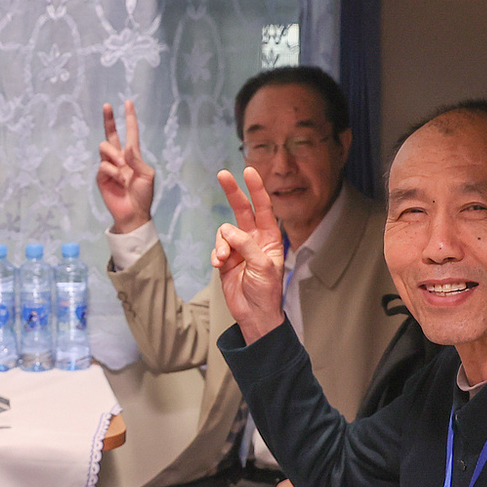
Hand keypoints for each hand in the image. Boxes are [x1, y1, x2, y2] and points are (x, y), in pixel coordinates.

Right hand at [97, 101, 156, 233]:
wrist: (133, 213)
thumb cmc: (143, 195)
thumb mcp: (147, 175)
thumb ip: (137, 159)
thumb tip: (126, 147)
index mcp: (133, 155)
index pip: (130, 133)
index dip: (129, 118)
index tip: (128, 102)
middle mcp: (120, 158)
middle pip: (111, 134)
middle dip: (109, 119)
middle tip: (107, 105)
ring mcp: (109, 166)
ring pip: (105, 147)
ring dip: (115, 156)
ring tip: (123, 170)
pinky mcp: (101, 176)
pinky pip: (104, 165)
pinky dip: (113, 172)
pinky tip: (119, 182)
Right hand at [212, 167, 285, 341]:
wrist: (254, 315)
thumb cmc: (266, 292)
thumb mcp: (263, 266)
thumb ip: (247, 245)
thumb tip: (228, 231)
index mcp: (270, 238)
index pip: (263, 208)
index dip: (256, 189)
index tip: (249, 171)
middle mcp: (254, 239)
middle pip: (241, 210)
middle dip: (232, 192)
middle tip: (222, 174)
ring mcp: (238, 249)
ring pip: (224, 232)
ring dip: (222, 243)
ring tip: (224, 259)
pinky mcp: (225, 260)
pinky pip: (216, 248)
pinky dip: (216, 254)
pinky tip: (219, 264)